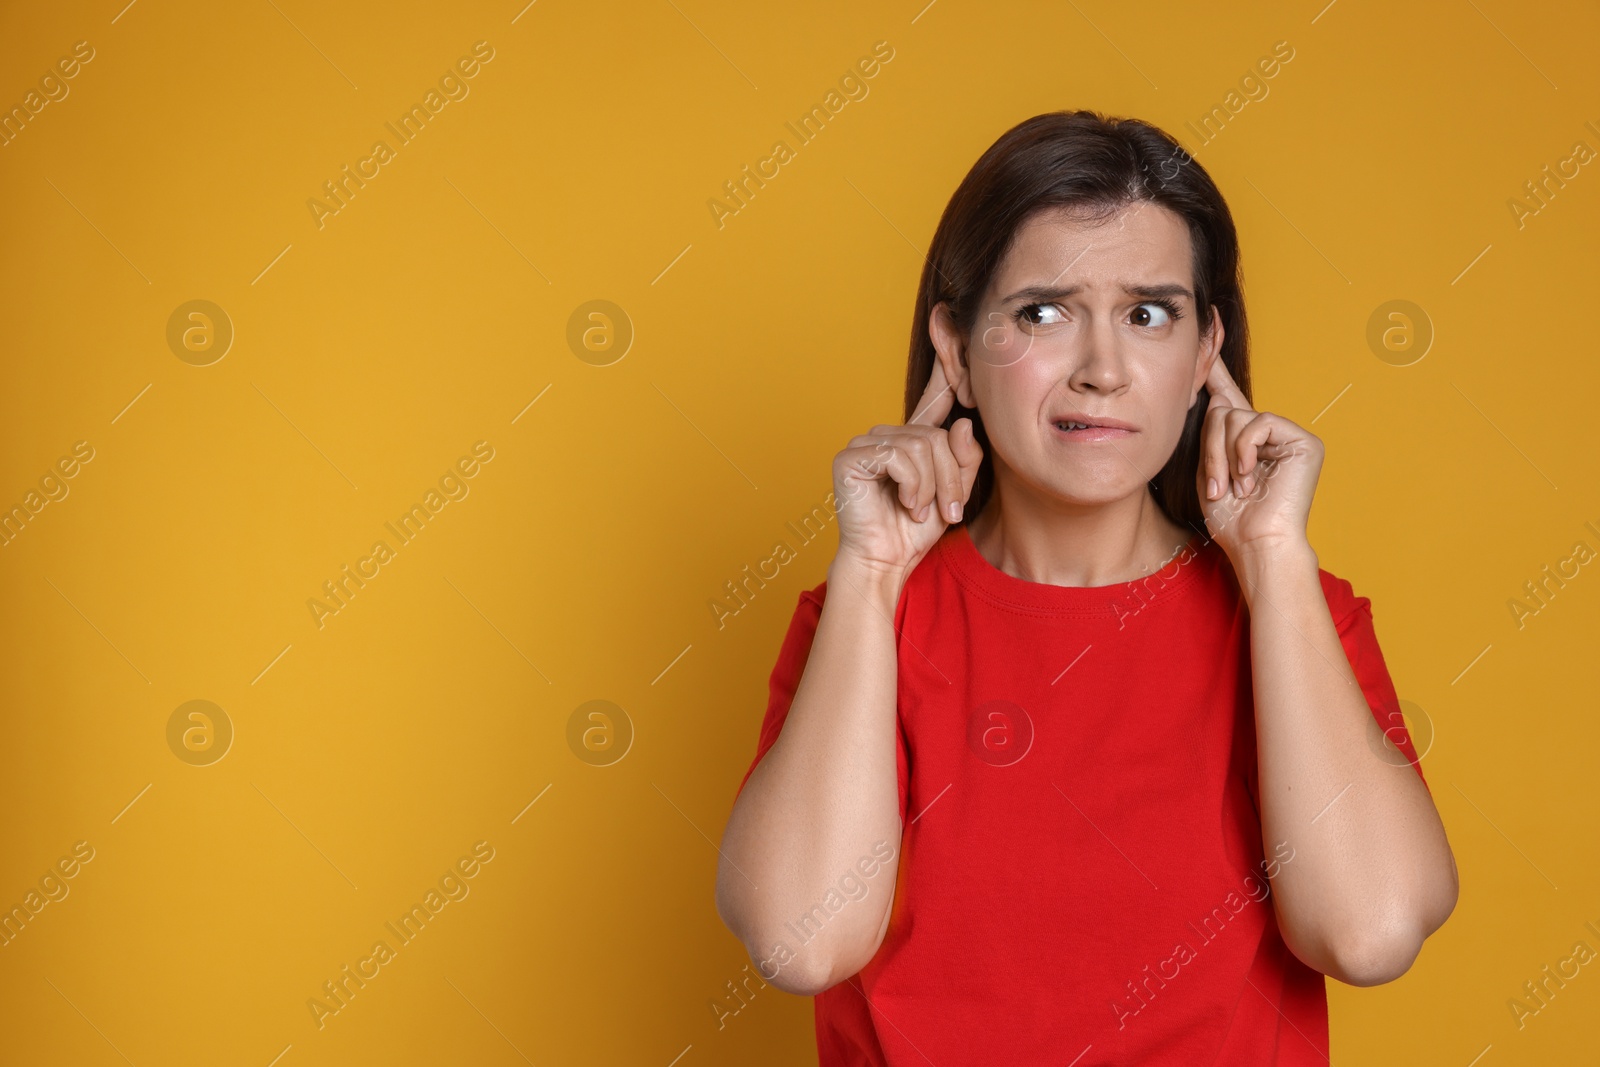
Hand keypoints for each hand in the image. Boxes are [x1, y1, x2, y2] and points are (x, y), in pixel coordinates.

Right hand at [832, 359, 983, 583]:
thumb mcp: (954, 491)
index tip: (947, 316)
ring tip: (924, 511)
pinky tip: (905, 505)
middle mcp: (887, 435)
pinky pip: (901, 458)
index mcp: (912, 438)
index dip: (945, 359)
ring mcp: (866, 443)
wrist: (885, 561)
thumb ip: (965, 457)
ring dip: (933, 486)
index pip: (934, 394)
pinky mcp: (851, 457)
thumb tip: (962, 423)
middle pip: (937, 435)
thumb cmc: (915, 530)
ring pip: (922, 446)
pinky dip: (913, 487)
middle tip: (949, 510)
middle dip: (952, 477)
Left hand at [1198, 358, 1322, 560]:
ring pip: (1235, 416)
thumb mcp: (1209, 468)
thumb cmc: (1231, 518)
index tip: (1211, 327)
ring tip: (1234, 486)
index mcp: (1246, 441)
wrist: (1256, 543)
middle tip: (1216, 484)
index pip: (1228, 396)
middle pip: (1221, 409)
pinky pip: (1258, 423)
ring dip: (1223, 455)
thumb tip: (1212, 394)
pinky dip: (1245, 451)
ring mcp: (1289, 436)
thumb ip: (1211, 433)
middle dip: (1209, 447)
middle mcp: (1269, 434)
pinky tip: (1251, 476)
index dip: (1217, 368)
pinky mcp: (1304, 440)